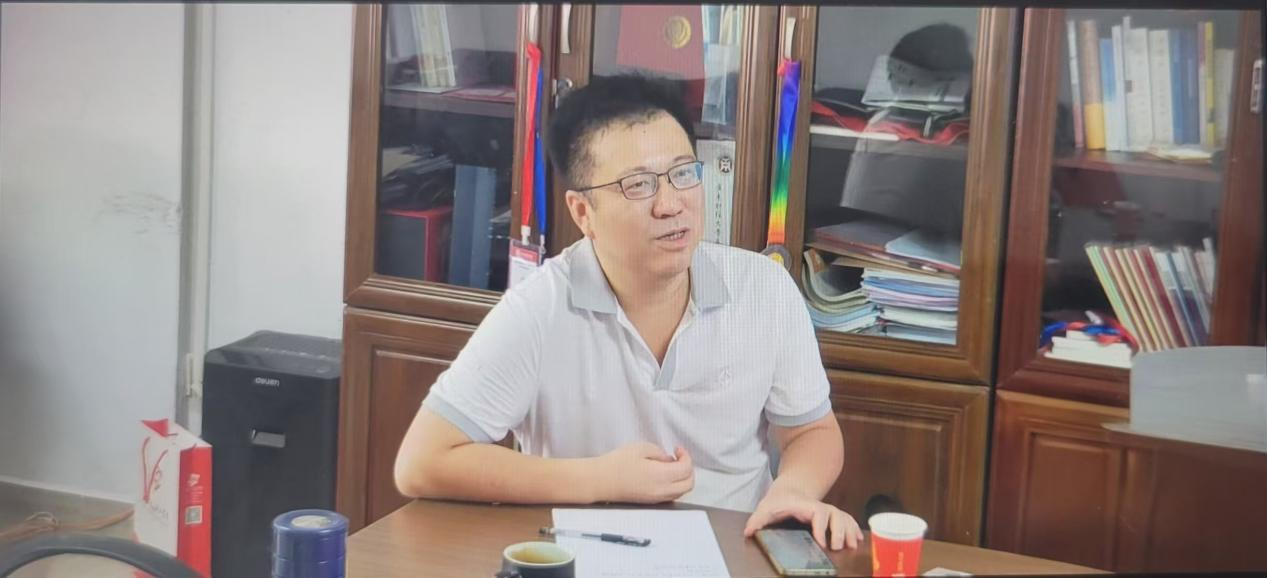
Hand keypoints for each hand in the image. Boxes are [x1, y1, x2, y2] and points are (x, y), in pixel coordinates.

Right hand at [591, 442, 693, 503]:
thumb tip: (668, 460)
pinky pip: (670, 495)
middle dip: (688, 469)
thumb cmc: (616, 463)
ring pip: (681, 491)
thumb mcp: (640, 448)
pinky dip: (674, 485)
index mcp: (661, 476)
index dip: (686, 456)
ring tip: (669, 465)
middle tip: (678, 457)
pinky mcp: (650, 502)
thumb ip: (659, 453)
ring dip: (681, 478)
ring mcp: (656, 498)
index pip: (686, 469)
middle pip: (688, 483)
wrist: (600, 481)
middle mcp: (662, 490)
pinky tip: (662, 475)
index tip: (677, 449)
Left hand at [744, 485, 862, 550]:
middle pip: (835, 515)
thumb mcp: (766, 507)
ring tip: (852, 545)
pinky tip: (858, 540)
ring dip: (849, 531)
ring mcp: (827, 510)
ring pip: (844, 517)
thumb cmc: (779, 500)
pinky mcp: (832, 515)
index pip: (817, 512)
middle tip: (837, 548)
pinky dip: (854, 528)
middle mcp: (819, 507)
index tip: (822, 543)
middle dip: (839, 531)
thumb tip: (747, 532)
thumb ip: (757, 519)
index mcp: (805, 505)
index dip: (821, 527)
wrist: (791, 489)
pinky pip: (847, 520)